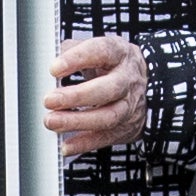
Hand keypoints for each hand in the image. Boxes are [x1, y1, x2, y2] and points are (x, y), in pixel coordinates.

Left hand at [45, 36, 148, 155]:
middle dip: (77, 96)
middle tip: (50, 100)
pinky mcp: (126, 128)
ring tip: (52, 121)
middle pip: (108, 89)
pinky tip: (66, 145)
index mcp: (119, 53)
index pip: (101, 52)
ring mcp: (129, 105)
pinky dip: (84, 143)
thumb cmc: (113, 66)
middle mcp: (127, 79)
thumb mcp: (99, 50)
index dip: (77, 59)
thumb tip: (49, 56)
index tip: (53, 69)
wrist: (146, 87)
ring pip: (108, 116)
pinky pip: (106, 138)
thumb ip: (73, 50)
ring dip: (77, 121)